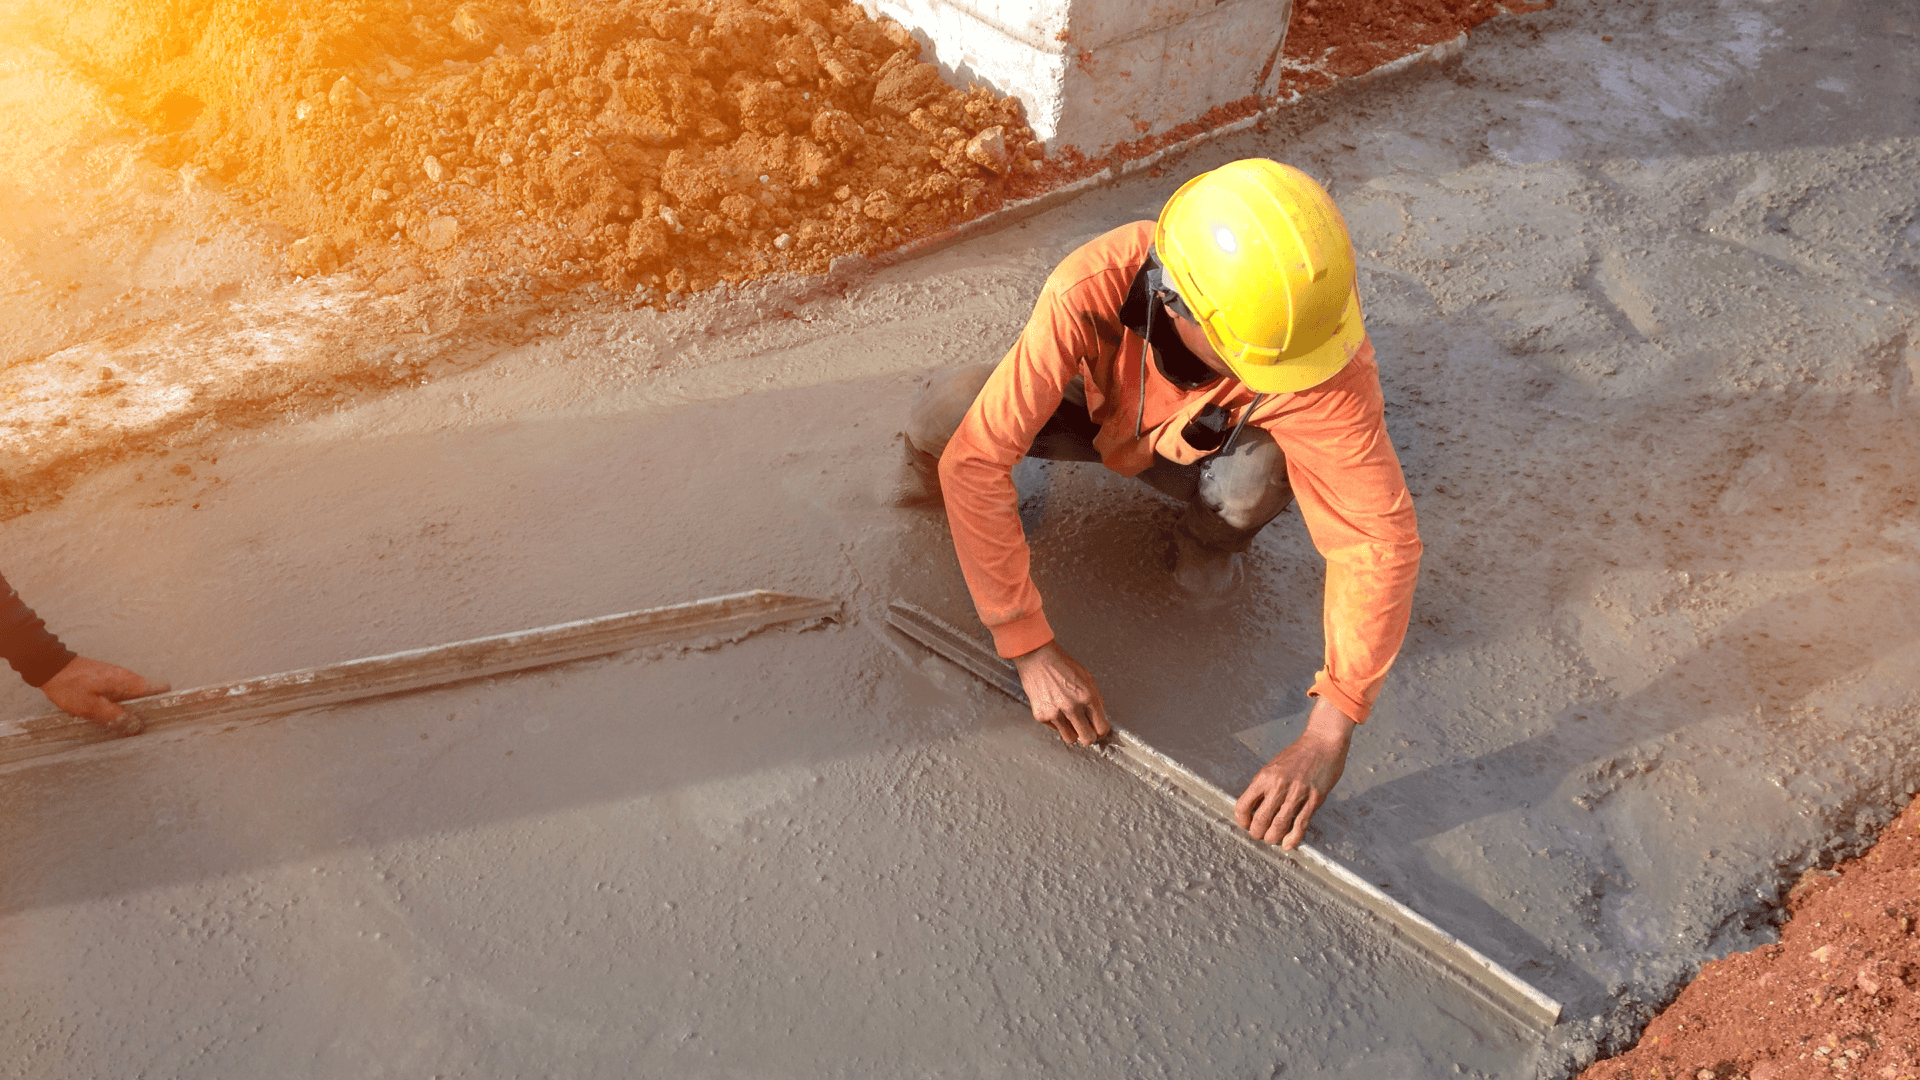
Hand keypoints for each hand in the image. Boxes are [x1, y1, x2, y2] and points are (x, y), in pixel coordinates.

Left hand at [39, 656, 169, 732]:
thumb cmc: (69, 685)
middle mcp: (127, 677)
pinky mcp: (107, 680)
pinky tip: (106, 714)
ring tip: (119, 723)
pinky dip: (119, 705)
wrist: (49, 666)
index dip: (165, 702)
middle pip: (149, 695)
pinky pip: (121, 694)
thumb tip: (135, 725)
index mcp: (128, 682)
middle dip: (146, 711)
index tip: (162, 716)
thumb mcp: (90, 706)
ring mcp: (117, 677)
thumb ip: (114, 716)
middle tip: (136, 727)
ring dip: (131, 709)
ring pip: (134, 696)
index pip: (161, 688)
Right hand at [1010, 640, 1110, 745]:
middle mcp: (1072, 707)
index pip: (1101, 727)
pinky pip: (1055, 729)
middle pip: (1087, 739)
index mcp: (1087, 696)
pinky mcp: (1041, 715)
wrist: (1037, 658)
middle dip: (1089, 736)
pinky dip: (1057, 723)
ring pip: (1070, 739)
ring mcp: (1055, 713)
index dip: (1102, 731)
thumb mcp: (1087, 677)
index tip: (1099, 730)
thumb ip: (1095, 698)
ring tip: (1070, 722)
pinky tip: (1056, 710)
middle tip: (1087, 731)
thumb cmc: (1061, 664)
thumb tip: (1099, 715)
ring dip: (1073, 733)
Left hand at [1235, 697, 1354, 849]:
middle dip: (1257, 833)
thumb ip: (1264, 786)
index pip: (1243, 805)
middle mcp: (1278, 786)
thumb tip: (1255, 808)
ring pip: (1279, 826)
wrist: (1322, 743)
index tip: (1246, 823)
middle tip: (1260, 835)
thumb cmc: (1297, 755)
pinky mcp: (1314, 799)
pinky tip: (1288, 845)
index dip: (1242, 820)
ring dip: (1273, 838)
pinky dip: (1293, 838)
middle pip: (1260, 820)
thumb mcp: (1273, 766)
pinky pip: (1300, 824)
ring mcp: (1297, 794)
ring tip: (1272, 839)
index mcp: (1264, 777)